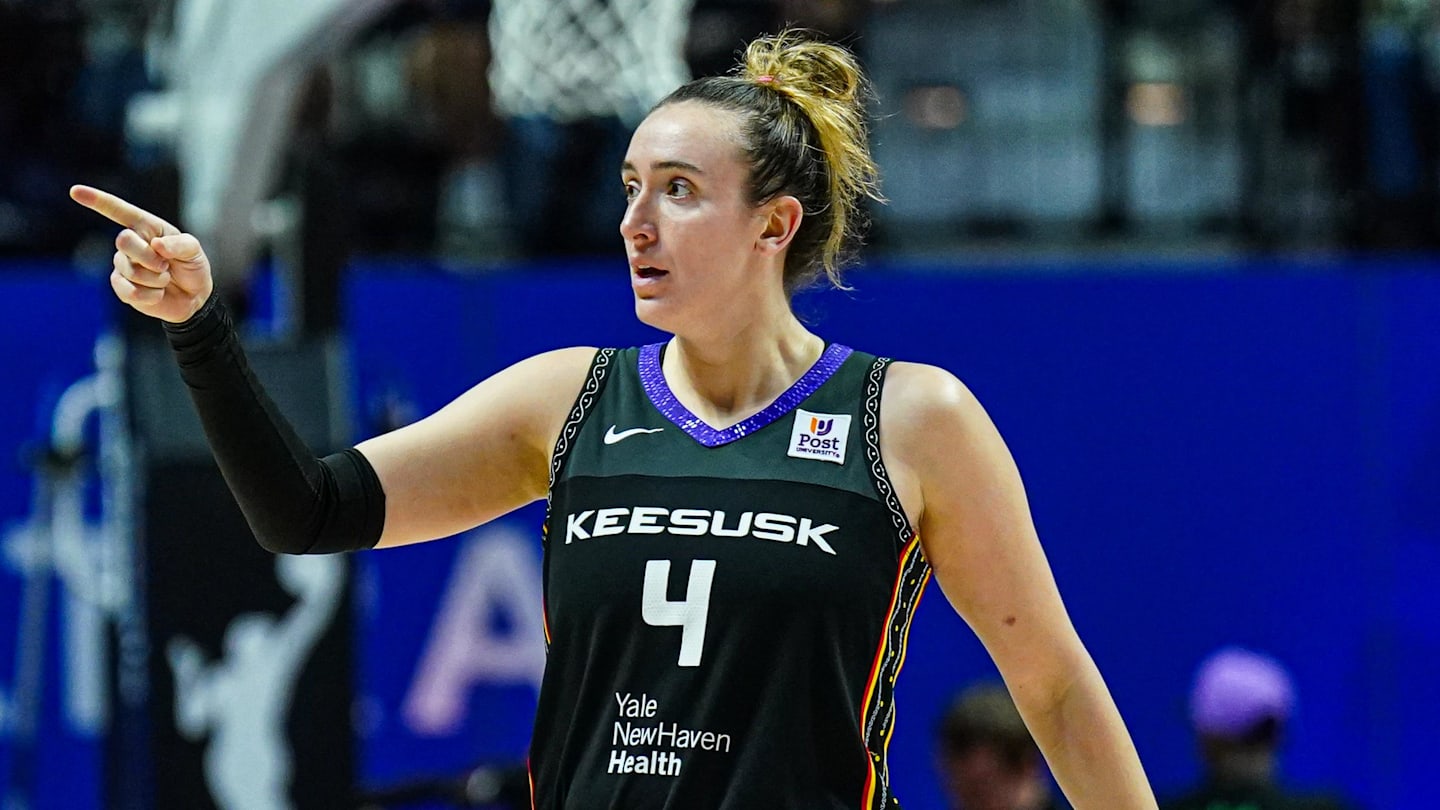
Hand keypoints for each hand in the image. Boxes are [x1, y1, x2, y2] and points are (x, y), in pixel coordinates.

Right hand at [70, 185, 213, 323]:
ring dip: (156, 279)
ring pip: (130, 270)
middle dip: (149, 256)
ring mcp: (123, 265)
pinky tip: (158, 293)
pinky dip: (151, 295)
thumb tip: (157, 245)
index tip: (75, 191)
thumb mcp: (194, 251)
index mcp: (146, 227)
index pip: (119, 211)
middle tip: (166, 265)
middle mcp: (130, 243)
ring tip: (165, 279)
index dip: (97, 200)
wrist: (193, 297)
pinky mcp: (122, 287)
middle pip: (123, 241)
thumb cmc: (191, 267)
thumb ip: (181, 244)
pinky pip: (131, 291)